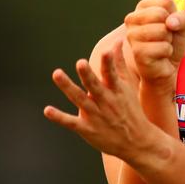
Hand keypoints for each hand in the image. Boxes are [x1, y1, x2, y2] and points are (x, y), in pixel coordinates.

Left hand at [45, 41, 151, 158]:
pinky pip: (71, 122)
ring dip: (68, 87)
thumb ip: (119, 63)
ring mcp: (96, 116)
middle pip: (95, 86)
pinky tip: (47, 110)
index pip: (112, 74)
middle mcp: (106, 102)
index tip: (106, 52)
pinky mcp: (87, 129)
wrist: (137, 141)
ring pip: (80, 100)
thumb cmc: (131, 109)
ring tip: (57, 73)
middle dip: (88, 75)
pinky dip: (59, 117)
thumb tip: (116, 42)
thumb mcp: (128, 86)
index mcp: (116, 90)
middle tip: (80, 63)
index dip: (109, 63)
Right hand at [124, 0, 184, 88]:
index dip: (174, 15)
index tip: (169, 25)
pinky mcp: (137, 52)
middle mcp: (132, 18)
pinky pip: (164, 47)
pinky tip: (160, 56)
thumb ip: (182, 17)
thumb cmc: (172, 42)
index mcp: (142, 7)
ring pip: (162, 30)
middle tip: (165, 37)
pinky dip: (167, 52)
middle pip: (161, 14)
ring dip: (169, 41)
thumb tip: (170, 23)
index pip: (165, 1)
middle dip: (170, 28)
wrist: (166, 66)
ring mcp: (132, 35)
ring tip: (162, 46)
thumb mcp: (182, 25)